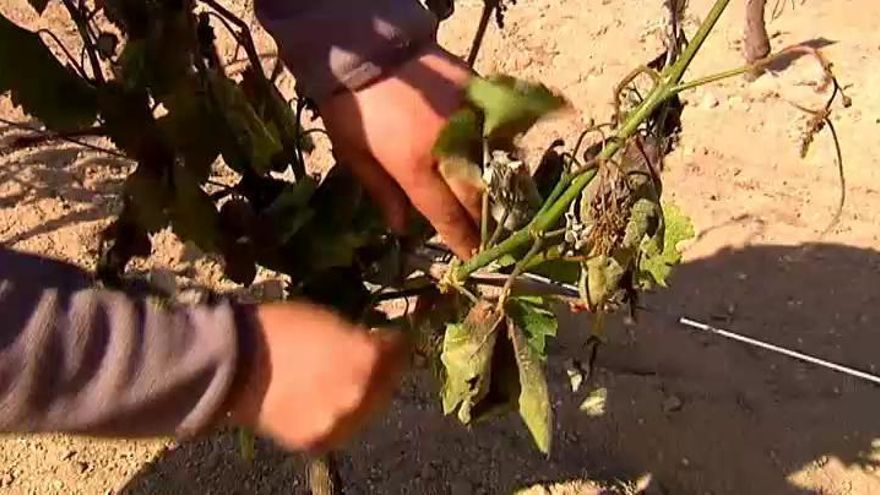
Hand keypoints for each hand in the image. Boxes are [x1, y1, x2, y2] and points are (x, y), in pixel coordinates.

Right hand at [228, 303, 405, 452]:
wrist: (235, 362)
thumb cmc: (282, 329)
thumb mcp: (330, 321)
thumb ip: (360, 339)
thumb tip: (378, 344)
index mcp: (367, 359)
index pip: (399, 351)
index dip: (393, 343)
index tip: (388, 339)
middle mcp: (360, 394)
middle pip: (386, 384)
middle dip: (378, 372)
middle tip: (364, 362)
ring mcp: (339, 421)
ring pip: (362, 410)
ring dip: (357, 397)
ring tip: (336, 383)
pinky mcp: (317, 441)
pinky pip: (336, 427)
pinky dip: (333, 415)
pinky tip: (319, 400)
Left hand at [319, 44, 481, 258]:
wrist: (366, 47)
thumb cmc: (352, 105)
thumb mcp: (355, 153)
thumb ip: (382, 192)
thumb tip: (401, 228)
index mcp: (414, 166)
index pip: (447, 215)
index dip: (462, 240)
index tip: (475, 257)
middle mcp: (448, 147)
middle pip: (478, 196)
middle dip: (487, 222)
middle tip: (494, 239)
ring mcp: (468, 120)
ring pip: (497, 164)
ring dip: (501, 188)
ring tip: (506, 205)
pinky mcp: (477, 95)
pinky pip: (498, 131)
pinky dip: (501, 149)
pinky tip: (500, 161)